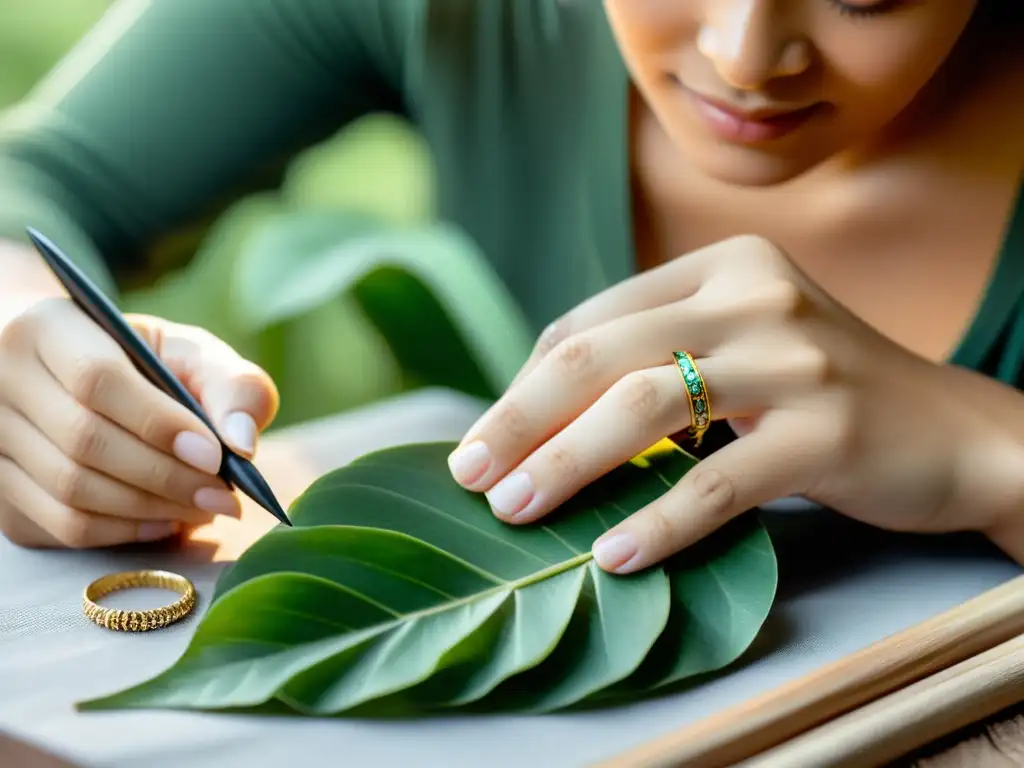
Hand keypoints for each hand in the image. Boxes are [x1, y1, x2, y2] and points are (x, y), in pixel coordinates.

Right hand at [0, 298, 278, 548]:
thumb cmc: (151, 365)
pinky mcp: (0, 491)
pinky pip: (63, 526)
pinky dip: (124, 531)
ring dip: (150, 509)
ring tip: (205, 506)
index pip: (97, 380)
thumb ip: (233, 387)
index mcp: (48, 328)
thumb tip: (242, 442)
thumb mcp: (194, 355)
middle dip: (166, 477)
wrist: (84, 380)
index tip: (217, 455)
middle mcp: (2, 380)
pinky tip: (168, 520)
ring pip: (71, 491)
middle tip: (225, 496)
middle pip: (84, 442)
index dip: (159, 423)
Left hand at [447, 236, 1019, 572]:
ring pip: (646, 406)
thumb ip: (653, 357)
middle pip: (600, 355)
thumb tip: (531, 412)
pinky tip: (614, 557)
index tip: (487, 441)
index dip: (526, 385)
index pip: (591, 322)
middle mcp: (755, 295)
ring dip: (568, 464)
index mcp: (721, 267)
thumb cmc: (820, 394)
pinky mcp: (829, 431)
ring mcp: (796, 359)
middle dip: (520, 419)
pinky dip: (659, 519)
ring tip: (517, 512)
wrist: (953, 431)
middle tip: (470, 475)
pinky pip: (720, 479)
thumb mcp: (737, 346)